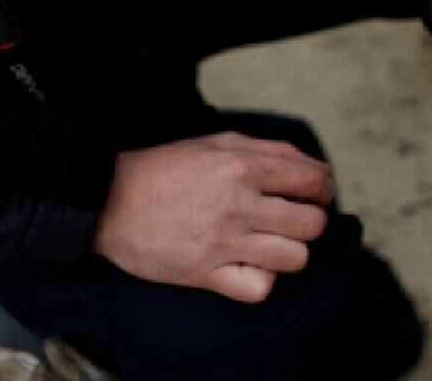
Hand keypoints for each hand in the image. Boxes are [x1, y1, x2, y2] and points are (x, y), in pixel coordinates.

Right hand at [93, 132, 333, 303]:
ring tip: (273, 244)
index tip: (315, 196)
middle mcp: (238, 204)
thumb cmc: (168, 168)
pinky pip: (260, 289)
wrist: (107, 202)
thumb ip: (272, 151)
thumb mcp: (220, 142)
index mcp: (244, 166)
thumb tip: (318, 170)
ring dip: (291, 252)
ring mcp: (222, 242)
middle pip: (312, 224)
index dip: (324, 190)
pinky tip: (250, 266)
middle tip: (294, 220)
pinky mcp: (204, 274)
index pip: (314, 182)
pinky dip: (262, 280)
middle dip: (311, 222)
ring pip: (295, 258)